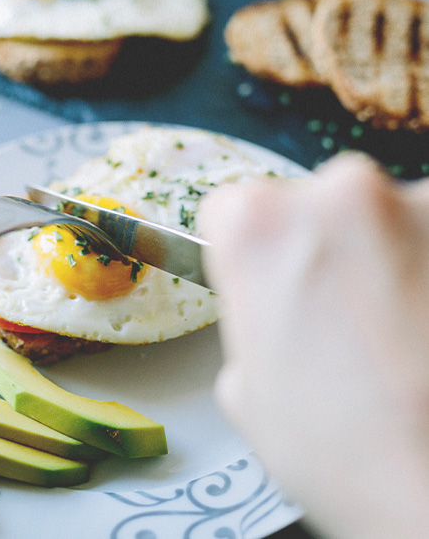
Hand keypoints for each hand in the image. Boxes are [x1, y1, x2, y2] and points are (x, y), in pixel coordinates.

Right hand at [199, 153, 428, 537]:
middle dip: (324, 251)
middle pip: (317, 206)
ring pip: (389, 221)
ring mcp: (424, 205)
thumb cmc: (338, 449)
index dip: (248, 254)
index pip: (232, 209)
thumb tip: (279, 311)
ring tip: (400, 336)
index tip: (268, 282)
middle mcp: (341, 192)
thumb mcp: (243, 388)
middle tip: (340, 321)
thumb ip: (252, 321)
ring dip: (389, 261)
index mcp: (259, 226)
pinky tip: (428, 332)